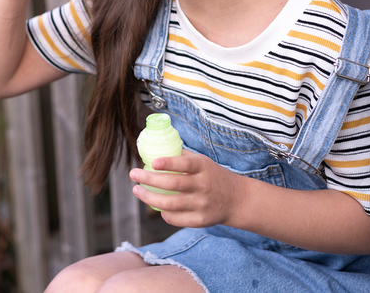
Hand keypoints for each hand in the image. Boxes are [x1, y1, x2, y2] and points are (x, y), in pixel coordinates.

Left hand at [129, 150, 247, 228]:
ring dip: (149, 197)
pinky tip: (156, 206)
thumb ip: (182, 156)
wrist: (236, 199)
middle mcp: (203, 185)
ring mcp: (202, 204)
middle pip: (173, 184)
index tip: (152, 163)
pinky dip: (163, 213)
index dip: (168, 163)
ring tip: (137, 191)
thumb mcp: (203, 161)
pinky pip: (176, 218)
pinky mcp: (201, 220)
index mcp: (203, 167)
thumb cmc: (212, 176)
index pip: (185, 164)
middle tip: (133, 174)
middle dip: (149, 179)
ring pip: (170, 204)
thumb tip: (155, 149)